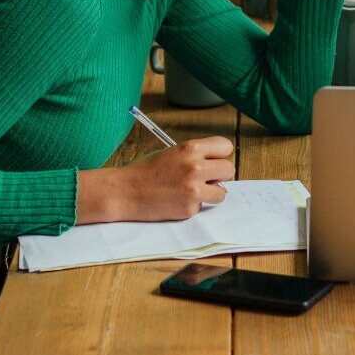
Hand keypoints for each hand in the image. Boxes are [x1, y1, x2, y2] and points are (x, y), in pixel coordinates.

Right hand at [77, 136, 234, 222]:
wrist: (125, 191)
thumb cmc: (146, 170)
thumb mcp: (171, 153)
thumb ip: (194, 156)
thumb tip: (215, 163)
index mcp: (191, 148)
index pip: (225, 146)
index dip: (220, 154)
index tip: (214, 160)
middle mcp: (196, 167)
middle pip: (229, 168)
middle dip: (219, 174)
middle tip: (205, 178)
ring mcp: (194, 189)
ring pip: (222, 191)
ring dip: (212, 192)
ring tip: (193, 191)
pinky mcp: (190, 207)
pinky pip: (204, 205)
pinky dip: (194, 205)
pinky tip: (177, 201)